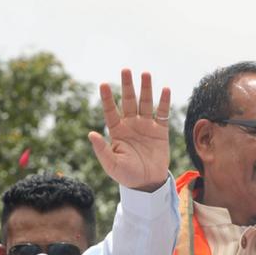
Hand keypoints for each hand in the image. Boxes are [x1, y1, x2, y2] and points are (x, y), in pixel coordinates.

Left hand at [89, 69, 170, 191]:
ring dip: (145, 88)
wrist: (147, 183)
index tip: (103, 84)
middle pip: (129, 101)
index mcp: (117, 131)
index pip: (110, 111)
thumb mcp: (111, 164)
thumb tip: (90, 134)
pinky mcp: (160, 131)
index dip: (107, 98)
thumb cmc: (126, 175)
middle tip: (125, 70)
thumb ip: (102, 149)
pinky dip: (164, 102)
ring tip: (145, 74)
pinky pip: (162, 114)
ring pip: (145, 103)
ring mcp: (146, 126)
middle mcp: (131, 125)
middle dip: (127, 86)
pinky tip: (165, 89)